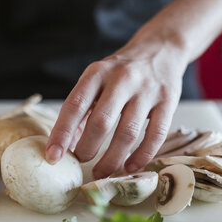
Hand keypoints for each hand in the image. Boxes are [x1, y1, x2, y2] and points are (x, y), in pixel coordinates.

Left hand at [46, 36, 187, 178]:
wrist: (160, 49)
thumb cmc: (120, 72)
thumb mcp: (95, 82)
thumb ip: (81, 111)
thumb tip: (66, 146)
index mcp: (96, 73)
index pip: (74, 106)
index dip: (61, 134)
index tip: (52, 157)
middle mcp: (122, 79)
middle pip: (101, 122)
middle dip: (87, 149)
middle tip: (81, 162)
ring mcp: (147, 90)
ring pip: (128, 132)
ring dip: (112, 159)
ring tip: (101, 172)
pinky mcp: (169, 101)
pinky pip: (156, 135)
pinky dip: (142, 156)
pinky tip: (130, 167)